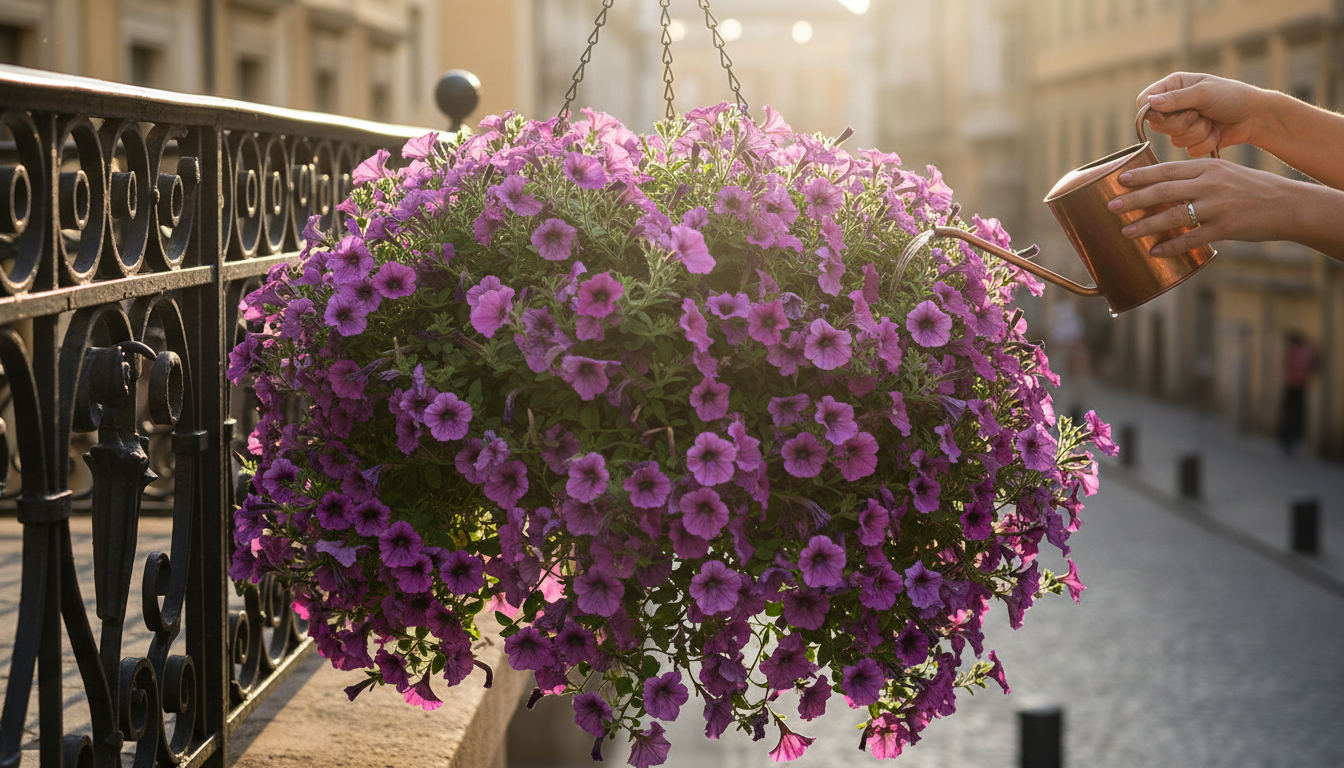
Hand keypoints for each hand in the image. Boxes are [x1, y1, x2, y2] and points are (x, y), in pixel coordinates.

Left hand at [1109, 159, 1298, 254]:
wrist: (1289, 204)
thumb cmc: (1253, 189)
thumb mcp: (1225, 173)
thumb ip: (1197, 177)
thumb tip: (1163, 185)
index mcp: (1209, 168)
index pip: (1168, 169)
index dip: (1141, 175)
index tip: (1119, 179)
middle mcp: (1211, 184)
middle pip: (1164, 190)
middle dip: (1134, 199)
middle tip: (1111, 205)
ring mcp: (1218, 206)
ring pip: (1174, 214)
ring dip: (1146, 224)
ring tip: (1125, 231)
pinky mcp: (1226, 228)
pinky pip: (1192, 238)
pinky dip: (1172, 245)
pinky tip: (1154, 251)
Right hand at [1137, 73, 1265, 156]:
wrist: (1256, 117)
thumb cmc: (1233, 97)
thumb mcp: (1204, 93)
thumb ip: (1176, 99)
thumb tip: (1150, 103)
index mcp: (1174, 87)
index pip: (1144, 101)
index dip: (1152, 111)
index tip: (1168, 113)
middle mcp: (1174, 106)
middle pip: (1157, 124)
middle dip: (1181, 124)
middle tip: (1199, 115)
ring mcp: (1183, 124)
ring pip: (1173, 139)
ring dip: (1197, 133)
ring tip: (1212, 123)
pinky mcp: (1192, 141)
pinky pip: (1188, 150)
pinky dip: (1205, 143)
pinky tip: (1216, 133)